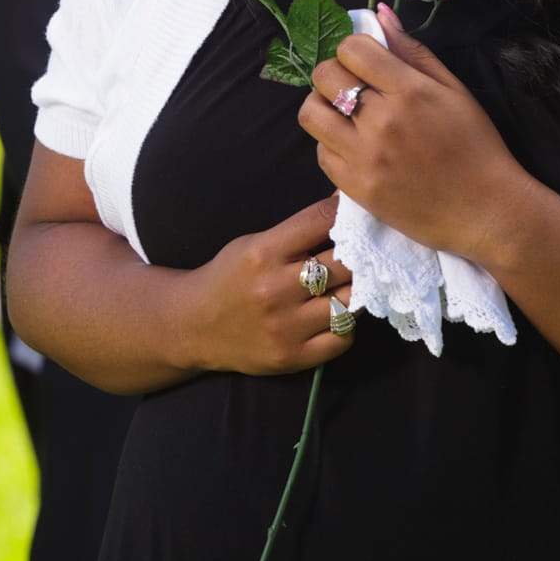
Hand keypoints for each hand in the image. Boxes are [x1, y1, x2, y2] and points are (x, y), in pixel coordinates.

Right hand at [183, 195, 353, 375]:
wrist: (194, 326)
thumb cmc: (230, 278)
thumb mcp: (254, 244)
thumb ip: (297, 229)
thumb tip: (342, 204)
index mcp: (263, 253)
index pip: (321, 221)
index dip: (346, 213)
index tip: (357, 215)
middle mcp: (274, 289)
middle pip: (343, 263)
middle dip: (359, 254)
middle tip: (365, 253)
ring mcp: (284, 326)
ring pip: (349, 302)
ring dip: (357, 290)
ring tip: (352, 285)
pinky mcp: (292, 356)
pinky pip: (342, 338)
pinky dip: (347, 325)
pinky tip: (336, 315)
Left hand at [302, 3, 521, 259]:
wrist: (486, 211)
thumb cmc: (476, 146)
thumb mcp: (454, 90)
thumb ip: (413, 51)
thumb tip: (379, 13)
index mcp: (410, 91)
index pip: (351, 49)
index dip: (354, 50)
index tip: (365, 63)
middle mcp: (382, 121)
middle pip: (324, 76)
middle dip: (334, 74)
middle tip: (353, 87)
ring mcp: (365, 157)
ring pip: (311, 114)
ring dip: (323, 108)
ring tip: (344, 115)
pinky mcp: (356, 188)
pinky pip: (320, 154)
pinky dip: (331, 146)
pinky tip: (353, 147)